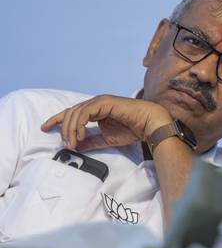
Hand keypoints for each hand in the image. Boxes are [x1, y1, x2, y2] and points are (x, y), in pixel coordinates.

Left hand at [41, 95, 172, 150]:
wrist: (149, 124)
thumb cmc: (133, 129)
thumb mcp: (107, 139)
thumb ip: (91, 142)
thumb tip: (76, 146)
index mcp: (96, 110)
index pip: (71, 113)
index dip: (57, 120)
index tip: (45, 129)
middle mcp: (96, 103)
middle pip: (70, 113)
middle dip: (63, 129)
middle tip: (66, 144)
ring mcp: (100, 101)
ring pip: (75, 112)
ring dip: (70, 129)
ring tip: (72, 143)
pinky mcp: (105, 102)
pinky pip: (85, 112)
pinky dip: (79, 124)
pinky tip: (81, 135)